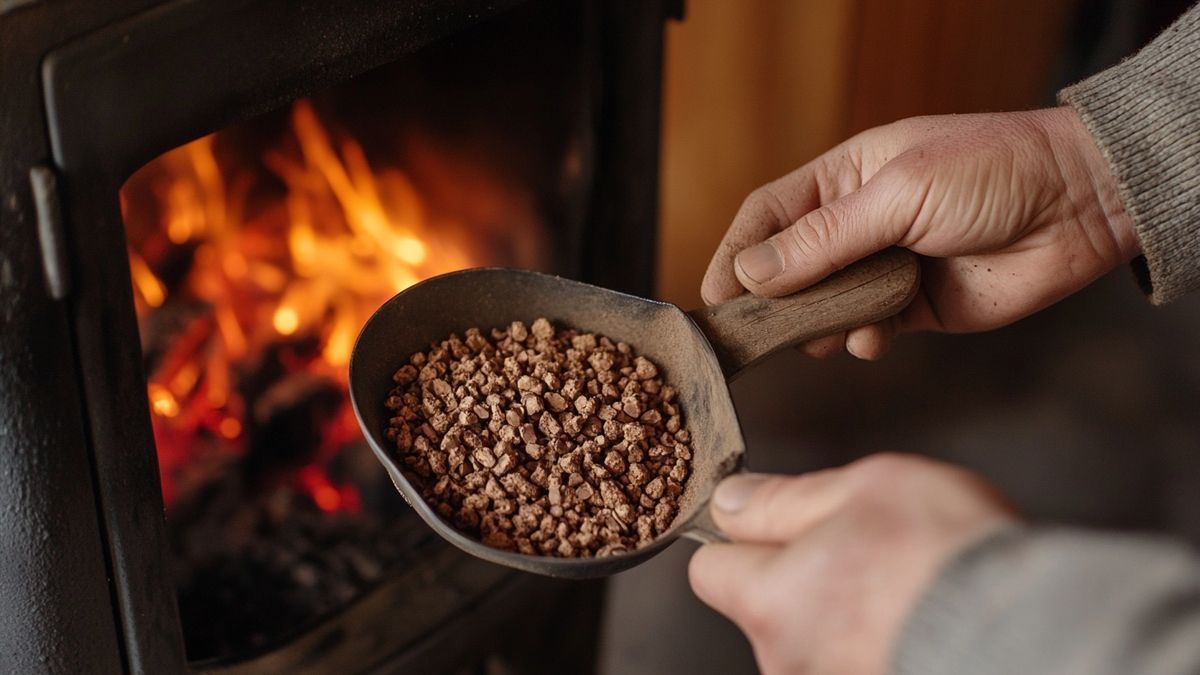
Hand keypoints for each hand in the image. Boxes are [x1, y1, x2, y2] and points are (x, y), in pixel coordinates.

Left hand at [688, 454, 1016, 674]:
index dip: (744, 537)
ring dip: (847, 614)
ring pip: (815, 638)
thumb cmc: (946, 558)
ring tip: (908, 592)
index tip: (782, 523)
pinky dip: (879, 642)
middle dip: (804, 577)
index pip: (710, 568)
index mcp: (768, 600)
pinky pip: (855, 658)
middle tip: (868, 550)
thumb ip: (785, 499)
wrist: (1029, 636)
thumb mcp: (865, 488)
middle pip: (767, 607)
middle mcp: (785, 662)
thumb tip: (730, 501)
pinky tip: (922, 626)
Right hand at [701, 108, 1138, 358]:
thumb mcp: (897, 195)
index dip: (735, 253)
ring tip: (817, 337)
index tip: (713, 296)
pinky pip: (868, 330)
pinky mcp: (917, 307)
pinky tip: (873, 338)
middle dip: (771, 300)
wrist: (1081, 204)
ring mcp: (887, 267)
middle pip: (790, 267)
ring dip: (816, 325)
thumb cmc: (992, 172)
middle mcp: (858, 223)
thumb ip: (823, 240)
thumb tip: (751, 274)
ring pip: (826, 306)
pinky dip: (861, 339)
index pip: (769, 216)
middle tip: (754, 334)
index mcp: (845, 178)